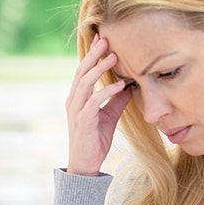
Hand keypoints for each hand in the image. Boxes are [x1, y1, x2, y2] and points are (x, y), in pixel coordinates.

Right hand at [65, 34, 131, 175]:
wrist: (86, 164)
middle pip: (81, 71)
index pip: (83, 71)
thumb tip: (130, 85)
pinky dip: (106, 92)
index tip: (103, 39)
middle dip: (94, 55)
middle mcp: (73, 101)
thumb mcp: (109, 116)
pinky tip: (119, 86)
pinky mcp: (82, 122)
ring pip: (85, 83)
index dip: (92, 55)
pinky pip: (93, 102)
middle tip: (107, 39)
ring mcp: (76, 111)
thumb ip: (116, 101)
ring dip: (99, 69)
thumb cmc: (95, 140)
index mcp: (77, 97)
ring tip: (114, 57)